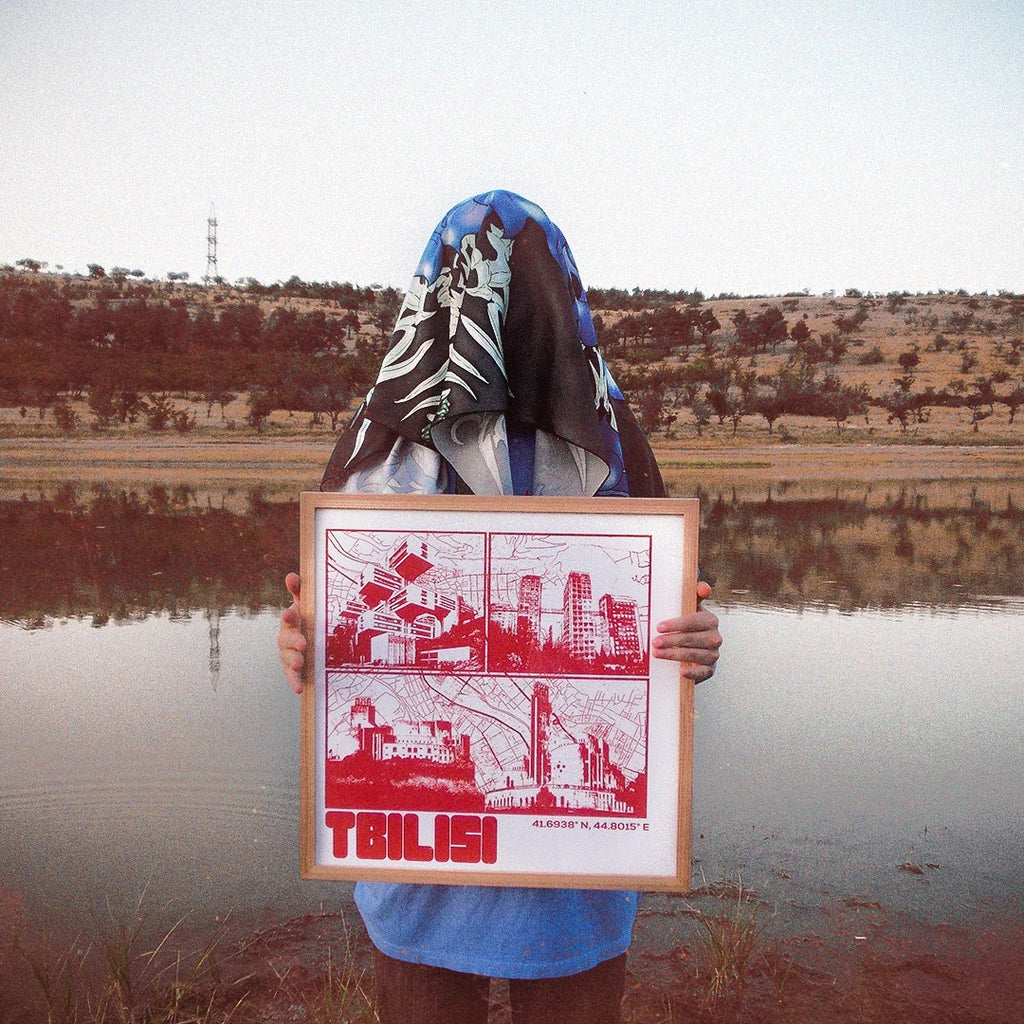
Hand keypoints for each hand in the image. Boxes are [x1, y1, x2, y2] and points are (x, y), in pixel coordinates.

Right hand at [277, 572, 305, 693]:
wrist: (313, 641)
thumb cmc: (310, 618)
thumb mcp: (307, 603)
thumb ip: (300, 591)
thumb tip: (291, 575)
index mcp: (293, 620)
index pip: (290, 617)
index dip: (289, 615)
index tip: (290, 613)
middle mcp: (287, 637)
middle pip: (286, 639)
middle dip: (293, 641)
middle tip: (303, 643)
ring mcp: (289, 654)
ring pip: (288, 658)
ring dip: (293, 660)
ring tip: (299, 663)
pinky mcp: (294, 670)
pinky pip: (292, 677)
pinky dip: (294, 682)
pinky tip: (299, 689)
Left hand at [652, 580, 721, 683]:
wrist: (696, 648)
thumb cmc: (690, 624)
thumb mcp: (690, 608)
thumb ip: (693, 593)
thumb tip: (700, 581)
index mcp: (710, 620)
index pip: (695, 621)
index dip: (677, 624)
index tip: (659, 626)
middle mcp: (715, 637)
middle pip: (693, 639)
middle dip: (672, 640)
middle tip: (654, 641)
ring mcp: (713, 654)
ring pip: (695, 655)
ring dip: (675, 654)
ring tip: (656, 653)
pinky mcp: (709, 669)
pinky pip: (703, 672)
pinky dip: (693, 673)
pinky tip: (681, 672)